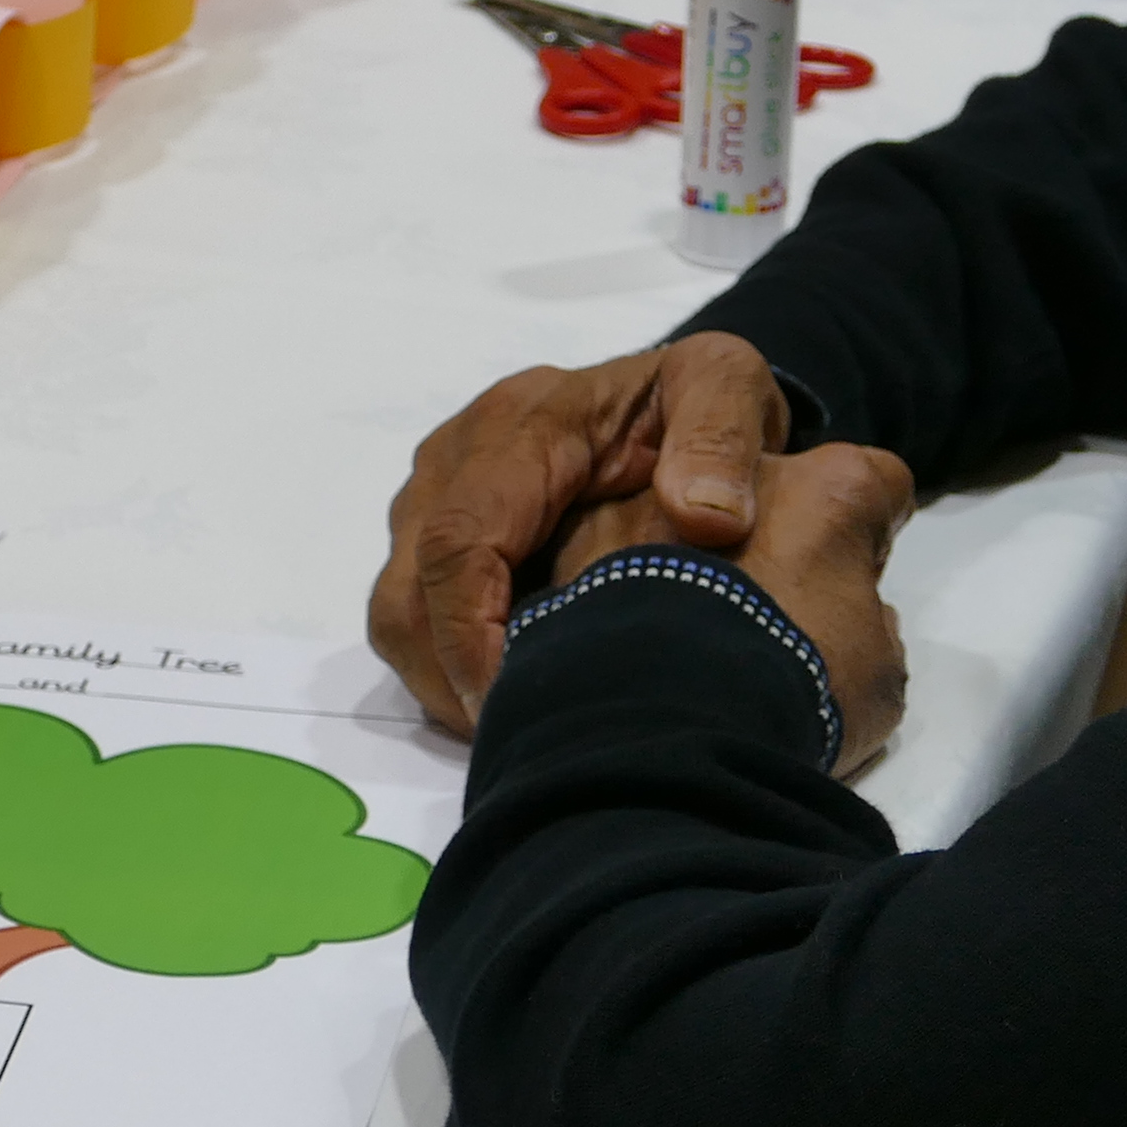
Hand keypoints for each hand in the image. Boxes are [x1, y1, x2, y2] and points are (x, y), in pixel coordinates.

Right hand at [369, 332, 786, 732]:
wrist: (677, 394)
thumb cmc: (700, 400)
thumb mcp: (729, 385)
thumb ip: (722, 436)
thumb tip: (702, 516)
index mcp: (521, 423)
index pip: (460, 537)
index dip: (469, 633)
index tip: (511, 700)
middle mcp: (457, 456)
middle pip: (407, 587)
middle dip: (445, 678)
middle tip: (511, 741)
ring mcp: (438, 494)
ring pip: (397, 609)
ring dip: (439, 681)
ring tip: (510, 731)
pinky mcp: (437, 527)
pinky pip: (412, 614)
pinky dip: (445, 669)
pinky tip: (510, 701)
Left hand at [538, 440, 914, 772]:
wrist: (674, 734)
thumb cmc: (795, 699)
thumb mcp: (876, 677)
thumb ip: (868, 625)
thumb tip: (851, 621)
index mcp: (833, 492)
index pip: (871, 485)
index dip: (863, 535)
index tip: (843, 581)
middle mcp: (743, 471)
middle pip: (767, 493)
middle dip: (764, 541)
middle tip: (755, 623)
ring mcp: (659, 497)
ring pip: (681, 518)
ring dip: (686, 562)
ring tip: (681, 647)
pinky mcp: (582, 539)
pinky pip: (613, 556)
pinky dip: (620, 591)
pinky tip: (627, 652)